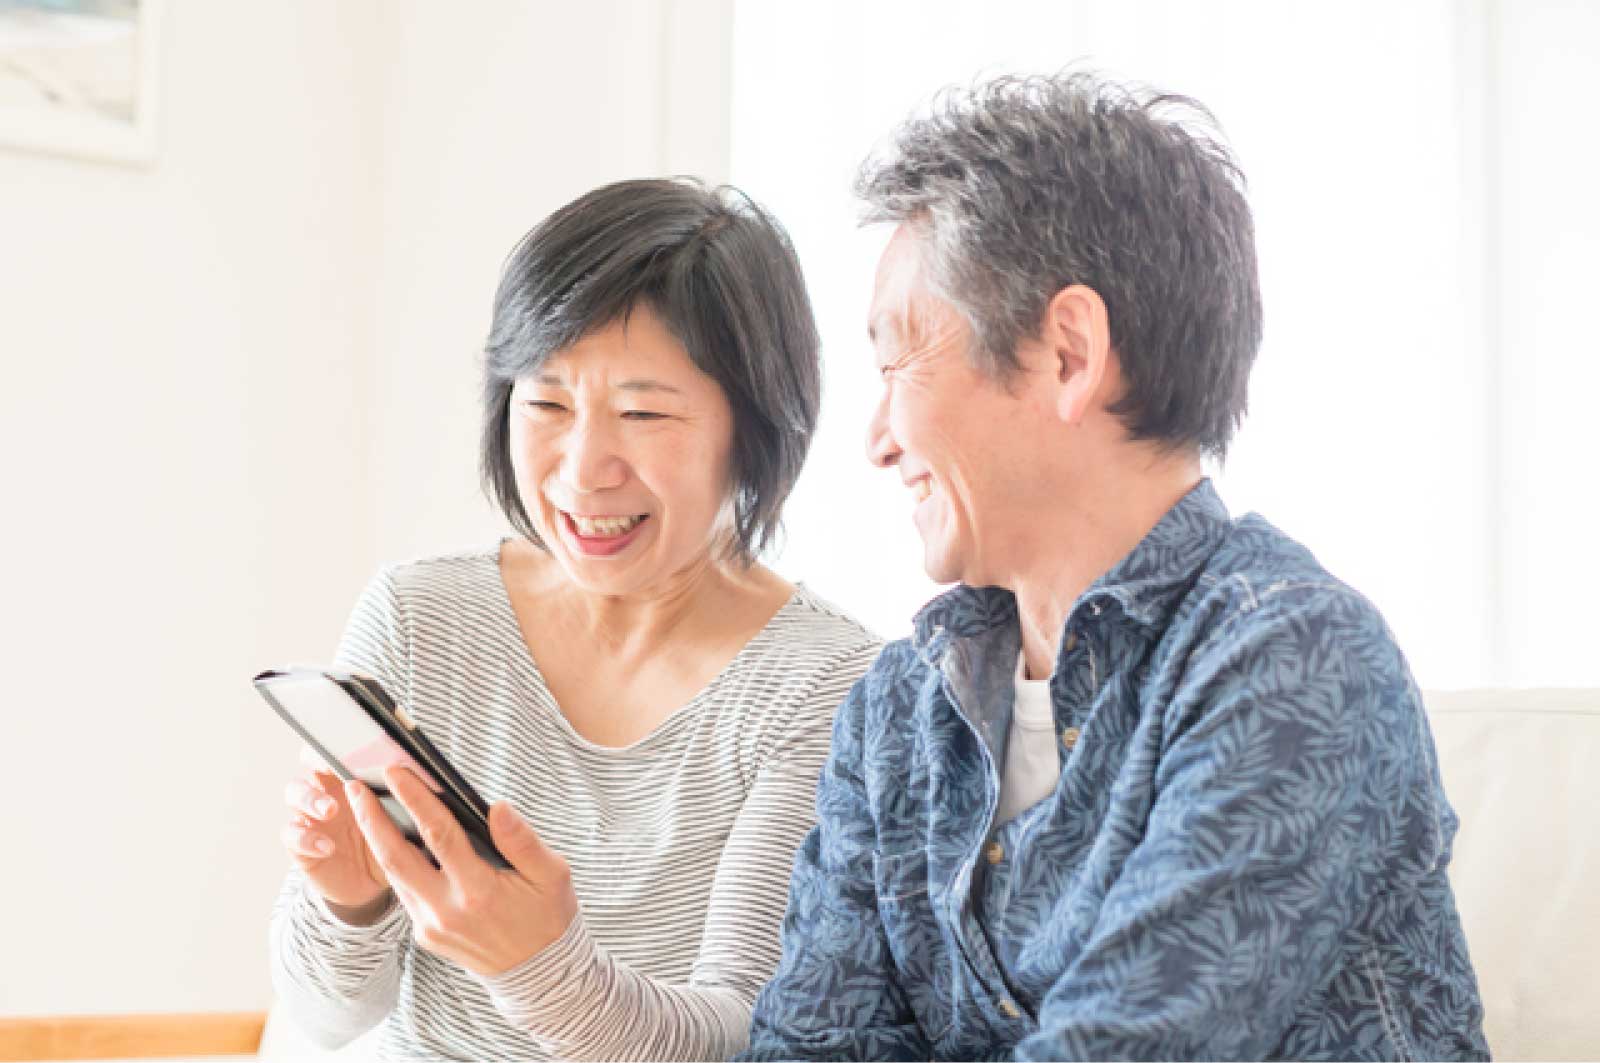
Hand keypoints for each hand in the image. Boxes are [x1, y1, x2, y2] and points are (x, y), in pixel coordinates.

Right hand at [281, 747, 390, 921]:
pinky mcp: (300, 845)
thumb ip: (406, 795)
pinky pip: (292, 835)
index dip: (340, 740)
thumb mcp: (403, 817)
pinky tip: (327, 846)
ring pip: (295, 793)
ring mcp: (310, 815)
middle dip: (318, 762)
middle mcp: (326, 789)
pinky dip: (307, 838)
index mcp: (351, 776)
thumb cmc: (389, 840)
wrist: (373, 883)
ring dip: (311, 798)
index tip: (352, 740)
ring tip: (330, 809)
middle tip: (332, 767)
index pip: (338, 746)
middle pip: (309, 763)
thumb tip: (431, 774)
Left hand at [344, 766, 579, 976]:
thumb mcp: (552, 874)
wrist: (540, 972)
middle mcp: (447, 909)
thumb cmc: (548, 916)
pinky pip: (405, 892)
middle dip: (371, 818)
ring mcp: (432, 925)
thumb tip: (497, 806)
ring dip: (375, 838)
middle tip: (354, 787)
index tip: (397, 771)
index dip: (416, 798)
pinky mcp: (426, 934)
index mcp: (479, 890)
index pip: (439, 833)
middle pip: (396, 856)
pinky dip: (395, 863)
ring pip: (394, 875)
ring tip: (364, 806)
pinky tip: (392, 840)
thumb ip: (522, 840)